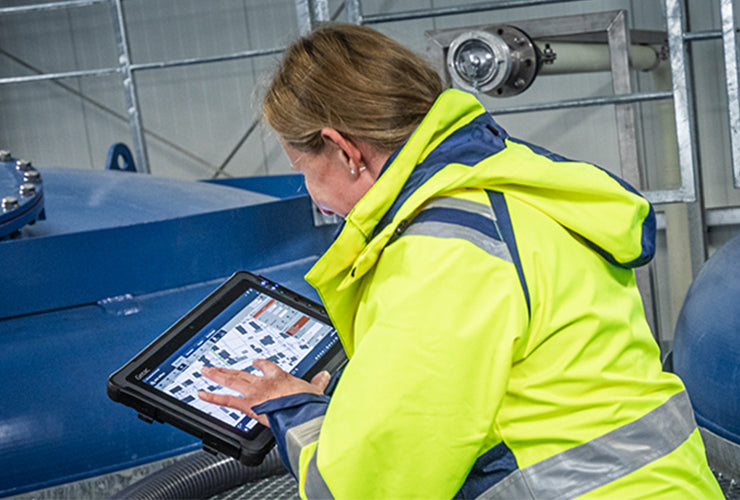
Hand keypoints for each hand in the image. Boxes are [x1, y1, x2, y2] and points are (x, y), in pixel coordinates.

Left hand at [197, 359, 330, 426]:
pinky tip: (201, 394)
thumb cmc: (308, 404)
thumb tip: (325, 375)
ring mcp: (254, 393)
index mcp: (280, 377)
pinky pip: (226, 400)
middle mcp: (264, 382)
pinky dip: (212, 397)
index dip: (260, 364)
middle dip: (229, 370)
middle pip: (243, 373)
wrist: (301, 413)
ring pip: (232, 381)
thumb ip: (318, 383)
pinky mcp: (248, 406)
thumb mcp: (315, 391)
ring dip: (217, 375)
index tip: (255, 362)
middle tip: (216, 366)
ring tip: (205, 371)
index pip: (267, 367)